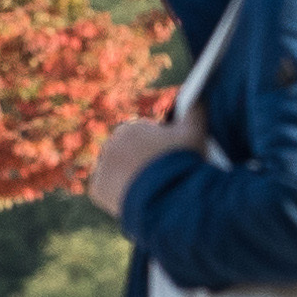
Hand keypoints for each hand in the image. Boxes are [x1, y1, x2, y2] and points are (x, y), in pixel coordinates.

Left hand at [87, 102, 206, 216]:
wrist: (166, 197)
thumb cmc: (182, 163)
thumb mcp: (194, 134)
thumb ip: (196, 110)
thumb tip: (200, 95)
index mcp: (131, 129)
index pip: (140, 138)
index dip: (154, 151)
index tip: (165, 163)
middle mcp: (111, 144)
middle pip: (125, 155)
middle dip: (138, 164)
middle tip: (156, 180)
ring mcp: (102, 166)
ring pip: (115, 172)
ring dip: (126, 179)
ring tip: (146, 192)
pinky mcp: (97, 189)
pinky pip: (105, 191)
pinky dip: (115, 196)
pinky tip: (134, 200)